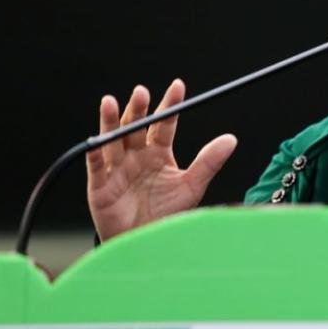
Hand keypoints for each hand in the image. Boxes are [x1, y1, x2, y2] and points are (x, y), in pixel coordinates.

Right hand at [85, 79, 237, 240]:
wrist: (147, 242)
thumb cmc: (167, 214)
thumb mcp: (192, 186)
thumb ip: (209, 162)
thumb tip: (231, 139)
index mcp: (158, 153)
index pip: (164, 124)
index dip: (170, 106)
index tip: (178, 86)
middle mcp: (137, 156)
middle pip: (136, 127)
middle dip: (139, 109)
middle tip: (142, 92)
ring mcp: (118, 169)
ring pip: (113, 140)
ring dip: (112, 122)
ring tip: (110, 103)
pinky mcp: (101, 186)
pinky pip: (97, 167)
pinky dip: (96, 153)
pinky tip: (97, 141)